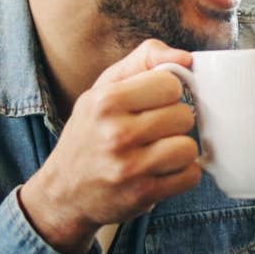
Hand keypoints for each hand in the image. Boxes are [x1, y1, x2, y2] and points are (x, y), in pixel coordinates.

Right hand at [19, 39, 201, 253]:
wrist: (63, 192)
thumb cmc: (90, 134)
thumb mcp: (103, 89)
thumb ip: (143, 61)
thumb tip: (186, 59)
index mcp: (105, 101)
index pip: (170, 84)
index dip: (166, 93)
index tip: (152, 104)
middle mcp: (116, 134)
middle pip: (183, 116)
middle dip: (173, 122)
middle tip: (152, 131)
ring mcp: (130, 167)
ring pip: (189, 147)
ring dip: (179, 150)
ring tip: (156, 152)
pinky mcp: (143, 194)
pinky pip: (190, 175)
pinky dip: (182, 174)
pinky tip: (160, 171)